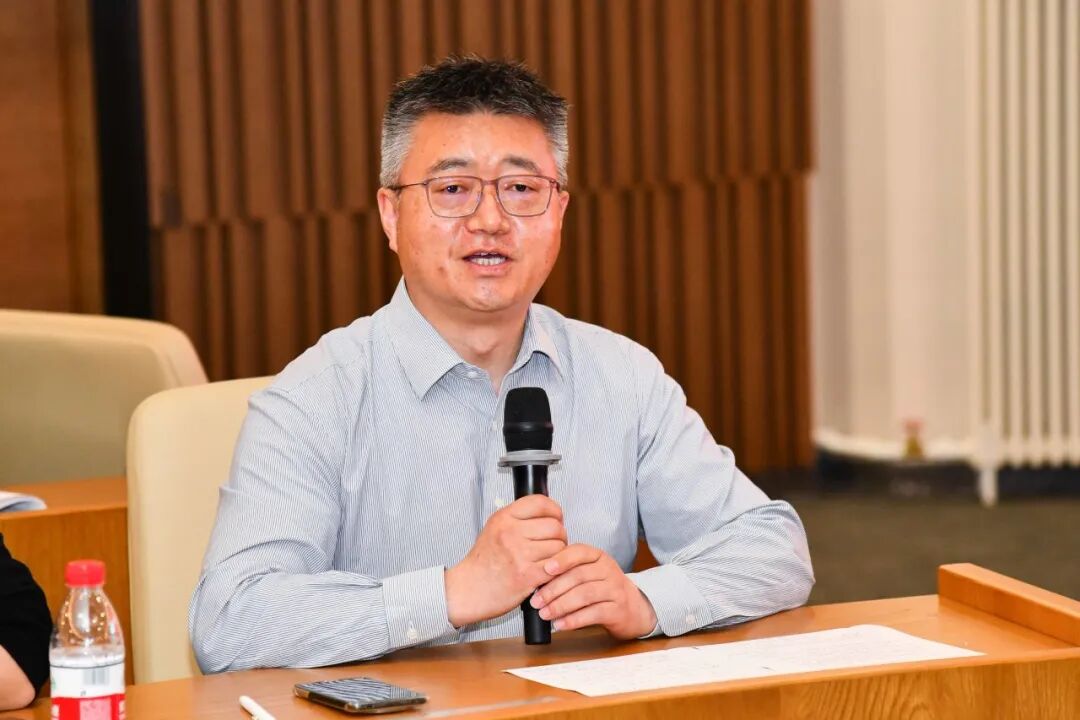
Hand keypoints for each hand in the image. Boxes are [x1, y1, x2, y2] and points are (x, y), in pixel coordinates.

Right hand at [445, 495, 566, 627]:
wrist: (469, 589)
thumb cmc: (483, 562)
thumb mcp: (494, 528)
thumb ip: (518, 518)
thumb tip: (548, 513)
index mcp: (504, 518)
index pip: (541, 503)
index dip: (555, 511)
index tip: (556, 518)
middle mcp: (511, 533)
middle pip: (555, 526)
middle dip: (559, 535)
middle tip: (552, 543)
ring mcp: (520, 554)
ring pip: (559, 546)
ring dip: (559, 554)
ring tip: (547, 559)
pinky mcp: (527, 575)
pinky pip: (556, 566)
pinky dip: (556, 570)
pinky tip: (546, 571)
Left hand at [530, 544, 657, 639]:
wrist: (634, 608)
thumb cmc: (602, 589)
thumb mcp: (588, 573)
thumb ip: (568, 572)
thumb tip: (537, 582)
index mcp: (598, 556)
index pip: (579, 552)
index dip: (561, 559)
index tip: (545, 569)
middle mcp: (608, 569)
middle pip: (578, 576)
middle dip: (553, 589)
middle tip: (536, 601)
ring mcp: (615, 589)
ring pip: (585, 595)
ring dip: (561, 605)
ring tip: (545, 614)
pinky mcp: (618, 609)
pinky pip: (593, 613)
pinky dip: (574, 620)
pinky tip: (560, 624)